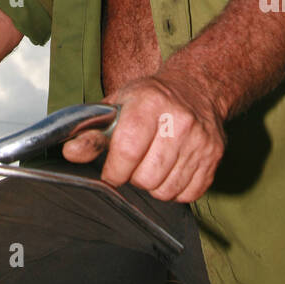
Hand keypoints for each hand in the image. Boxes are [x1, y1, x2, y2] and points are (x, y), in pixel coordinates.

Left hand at [61, 75, 225, 201]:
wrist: (197, 88)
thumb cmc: (151, 99)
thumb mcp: (118, 105)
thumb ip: (92, 131)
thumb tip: (69, 152)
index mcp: (150, 102)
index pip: (127, 151)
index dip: (113, 170)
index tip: (111, 170)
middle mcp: (180, 120)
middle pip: (147, 177)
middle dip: (133, 178)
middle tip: (134, 163)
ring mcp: (200, 140)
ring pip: (166, 190)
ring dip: (153, 185)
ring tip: (153, 163)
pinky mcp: (214, 158)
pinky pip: (188, 195)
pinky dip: (175, 189)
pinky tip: (171, 169)